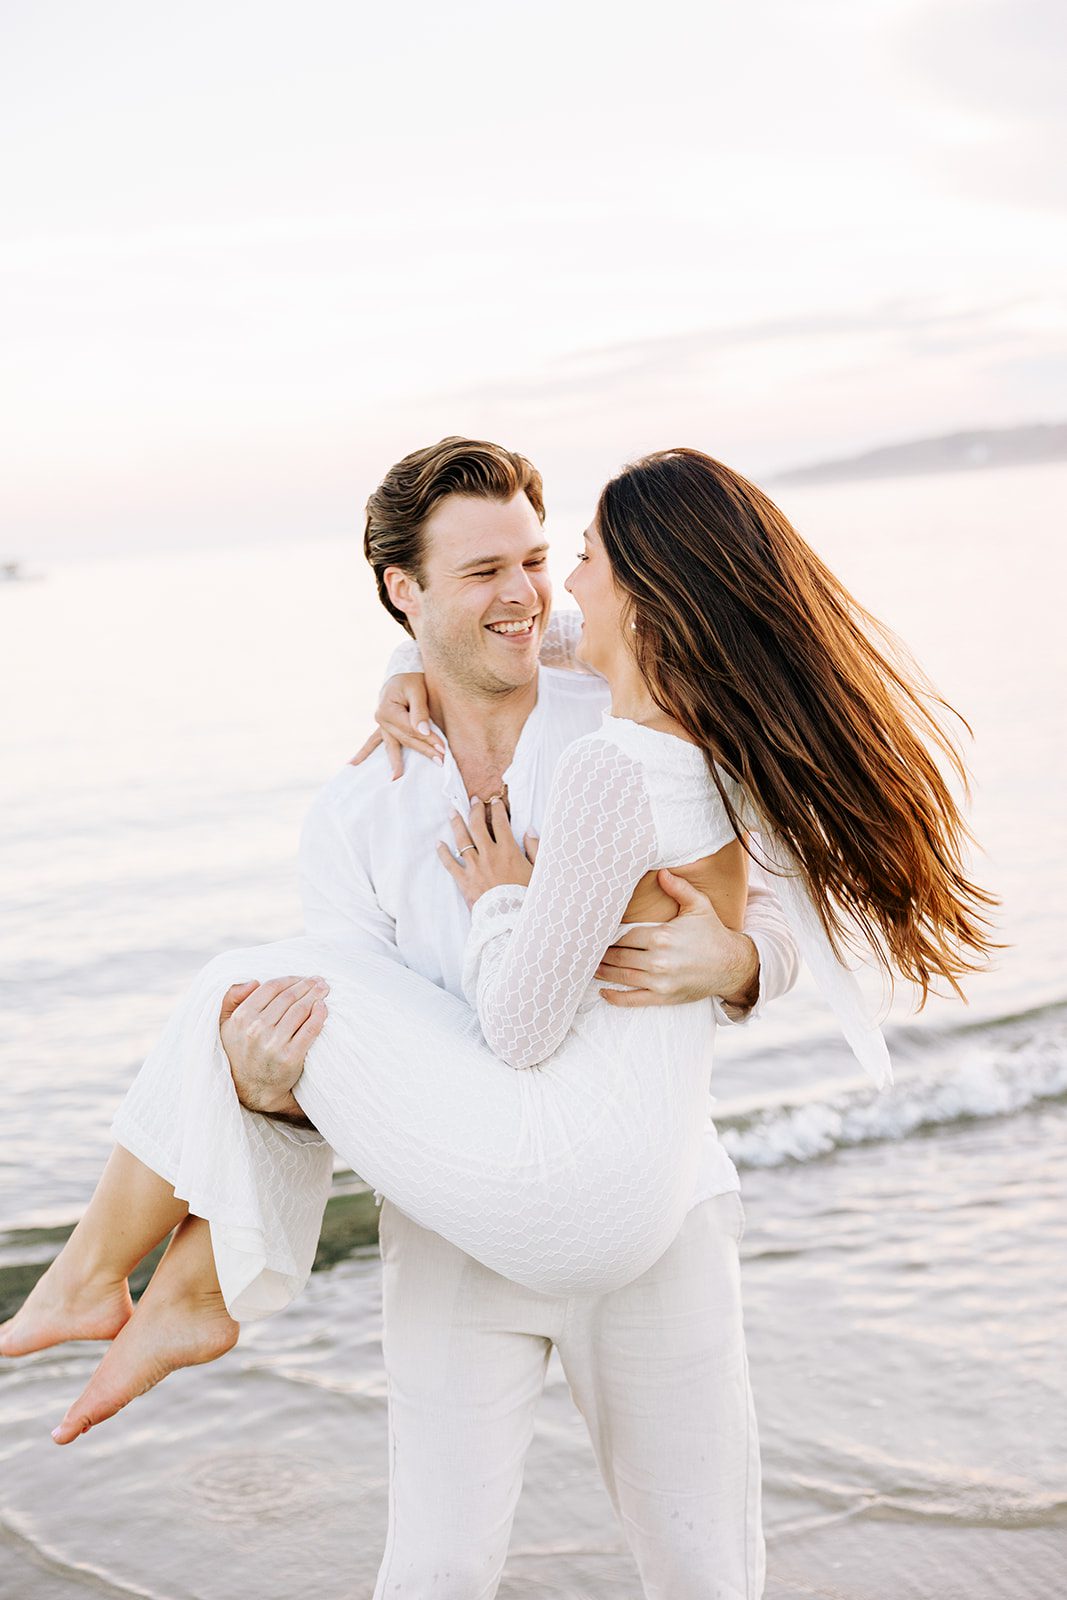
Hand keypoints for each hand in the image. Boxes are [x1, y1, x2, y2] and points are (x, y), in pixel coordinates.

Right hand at [219, 976, 328, 1120]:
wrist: (251, 1088)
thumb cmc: (240, 1051)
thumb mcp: (225, 1025)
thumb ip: (231, 999)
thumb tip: (253, 981)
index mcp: (241, 1017)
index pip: (271, 988)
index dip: (290, 980)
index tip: (301, 978)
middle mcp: (256, 1029)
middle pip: (288, 998)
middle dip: (307, 985)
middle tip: (319, 980)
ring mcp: (274, 1044)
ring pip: (300, 1010)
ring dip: (316, 996)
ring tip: (324, 990)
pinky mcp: (290, 1057)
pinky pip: (310, 1029)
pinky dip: (319, 1015)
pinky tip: (324, 1007)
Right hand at [350, 673, 444, 779]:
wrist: (403, 674)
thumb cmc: (412, 679)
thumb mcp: (417, 690)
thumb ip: (420, 711)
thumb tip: (424, 731)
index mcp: (387, 710)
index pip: (411, 729)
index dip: (428, 739)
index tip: (443, 748)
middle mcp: (381, 719)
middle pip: (405, 739)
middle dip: (423, 750)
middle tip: (440, 760)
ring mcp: (381, 725)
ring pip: (393, 745)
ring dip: (397, 762)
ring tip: (397, 778)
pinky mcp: (383, 727)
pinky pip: (372, 742)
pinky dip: (363, 753)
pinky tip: (352, 764)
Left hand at [436, 796, 538, 910]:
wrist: (511, 920)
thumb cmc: (527, 896)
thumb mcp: (539, 870)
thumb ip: (535, 848)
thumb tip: (530, 830)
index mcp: (508, 851)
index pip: (501, 823)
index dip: (497, 809)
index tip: (494, 801)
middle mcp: (489, 855)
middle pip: (478, 826)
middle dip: (474, 810)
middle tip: (472, 800)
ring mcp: (475, 868)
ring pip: (462, 840)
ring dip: (456, 824)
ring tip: (451, 812)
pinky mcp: (464, 881)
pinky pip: (450, 864)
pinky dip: (443, 853)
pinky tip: (438, 843)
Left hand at [594, 870, 759, 1009]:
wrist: (732, 965)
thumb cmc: (712, 933)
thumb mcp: (699, 906)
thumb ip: (679, 888)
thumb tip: (662, 872)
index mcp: (662, 936)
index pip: (625, 935)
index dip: (610, 936)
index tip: (597, 933)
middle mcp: (658, 960)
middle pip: (620, 956)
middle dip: (603, 954)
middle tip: (588, 951)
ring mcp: (660, 981)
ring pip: (622, 976)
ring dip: (604, 973)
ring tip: (590, 967)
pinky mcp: (664, 997)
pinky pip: (634, 1000)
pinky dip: (616, 998)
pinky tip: (604, 993)